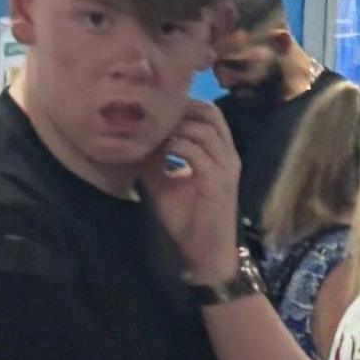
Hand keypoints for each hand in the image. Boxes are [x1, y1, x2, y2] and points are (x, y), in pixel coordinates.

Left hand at [142, 100, 244, 284]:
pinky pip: (197, 153)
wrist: (204, 254)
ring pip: (203, 129)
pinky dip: (175, 148)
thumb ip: (153, 157)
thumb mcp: (162, 182)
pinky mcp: (219, 184)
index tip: (151, 108)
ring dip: (174, 128)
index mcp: (219, 153)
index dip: (182, 105)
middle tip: (150, 115)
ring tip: (150, 133)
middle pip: (210, 113)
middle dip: (180, 110)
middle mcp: (227, 156)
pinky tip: (157, 154)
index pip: (208, 113)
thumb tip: (132, 136)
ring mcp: (226, 169)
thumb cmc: (186, 221)